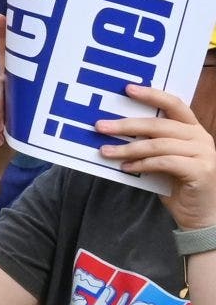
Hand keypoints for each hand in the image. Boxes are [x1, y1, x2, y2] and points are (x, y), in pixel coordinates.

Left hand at [99, 81, 215, 225]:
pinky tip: (125, 167)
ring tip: (106, 152)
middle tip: (100, 127)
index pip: (174, 104)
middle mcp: (201, 137)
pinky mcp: (201, 171)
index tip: (128, 89)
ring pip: (159, 144)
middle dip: (127, 125)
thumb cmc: (176, 184)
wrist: (201, 215)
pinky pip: (165, 162)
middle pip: (160, 124)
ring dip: (128, 148)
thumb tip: (113, 131)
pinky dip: (142, 164)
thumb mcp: (161, 158)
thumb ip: (148, 143)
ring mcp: (204, 154)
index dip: (152, 95)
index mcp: (192, 129)